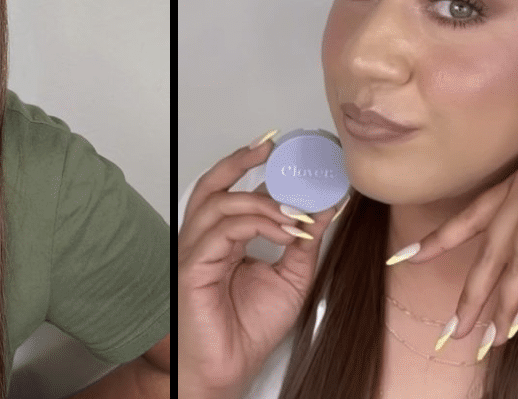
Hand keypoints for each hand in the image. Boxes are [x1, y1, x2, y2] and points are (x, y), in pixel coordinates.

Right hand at [177, 135, 343, 394]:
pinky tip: (282, 232)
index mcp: (224, 241)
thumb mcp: (291, 279)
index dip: (255, 169)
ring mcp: (194, 253)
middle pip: (212, 186)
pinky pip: (220, 231)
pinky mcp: (192, 268)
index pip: (232, 192)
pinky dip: (254, 224)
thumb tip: (326, 209)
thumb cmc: (247, 331)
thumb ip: (304, 244)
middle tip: (272, 149)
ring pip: (218, 203)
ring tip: (294, 214)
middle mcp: (204, 241)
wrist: (228, 368)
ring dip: (261, 202)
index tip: (284, 152)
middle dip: (239, 161)